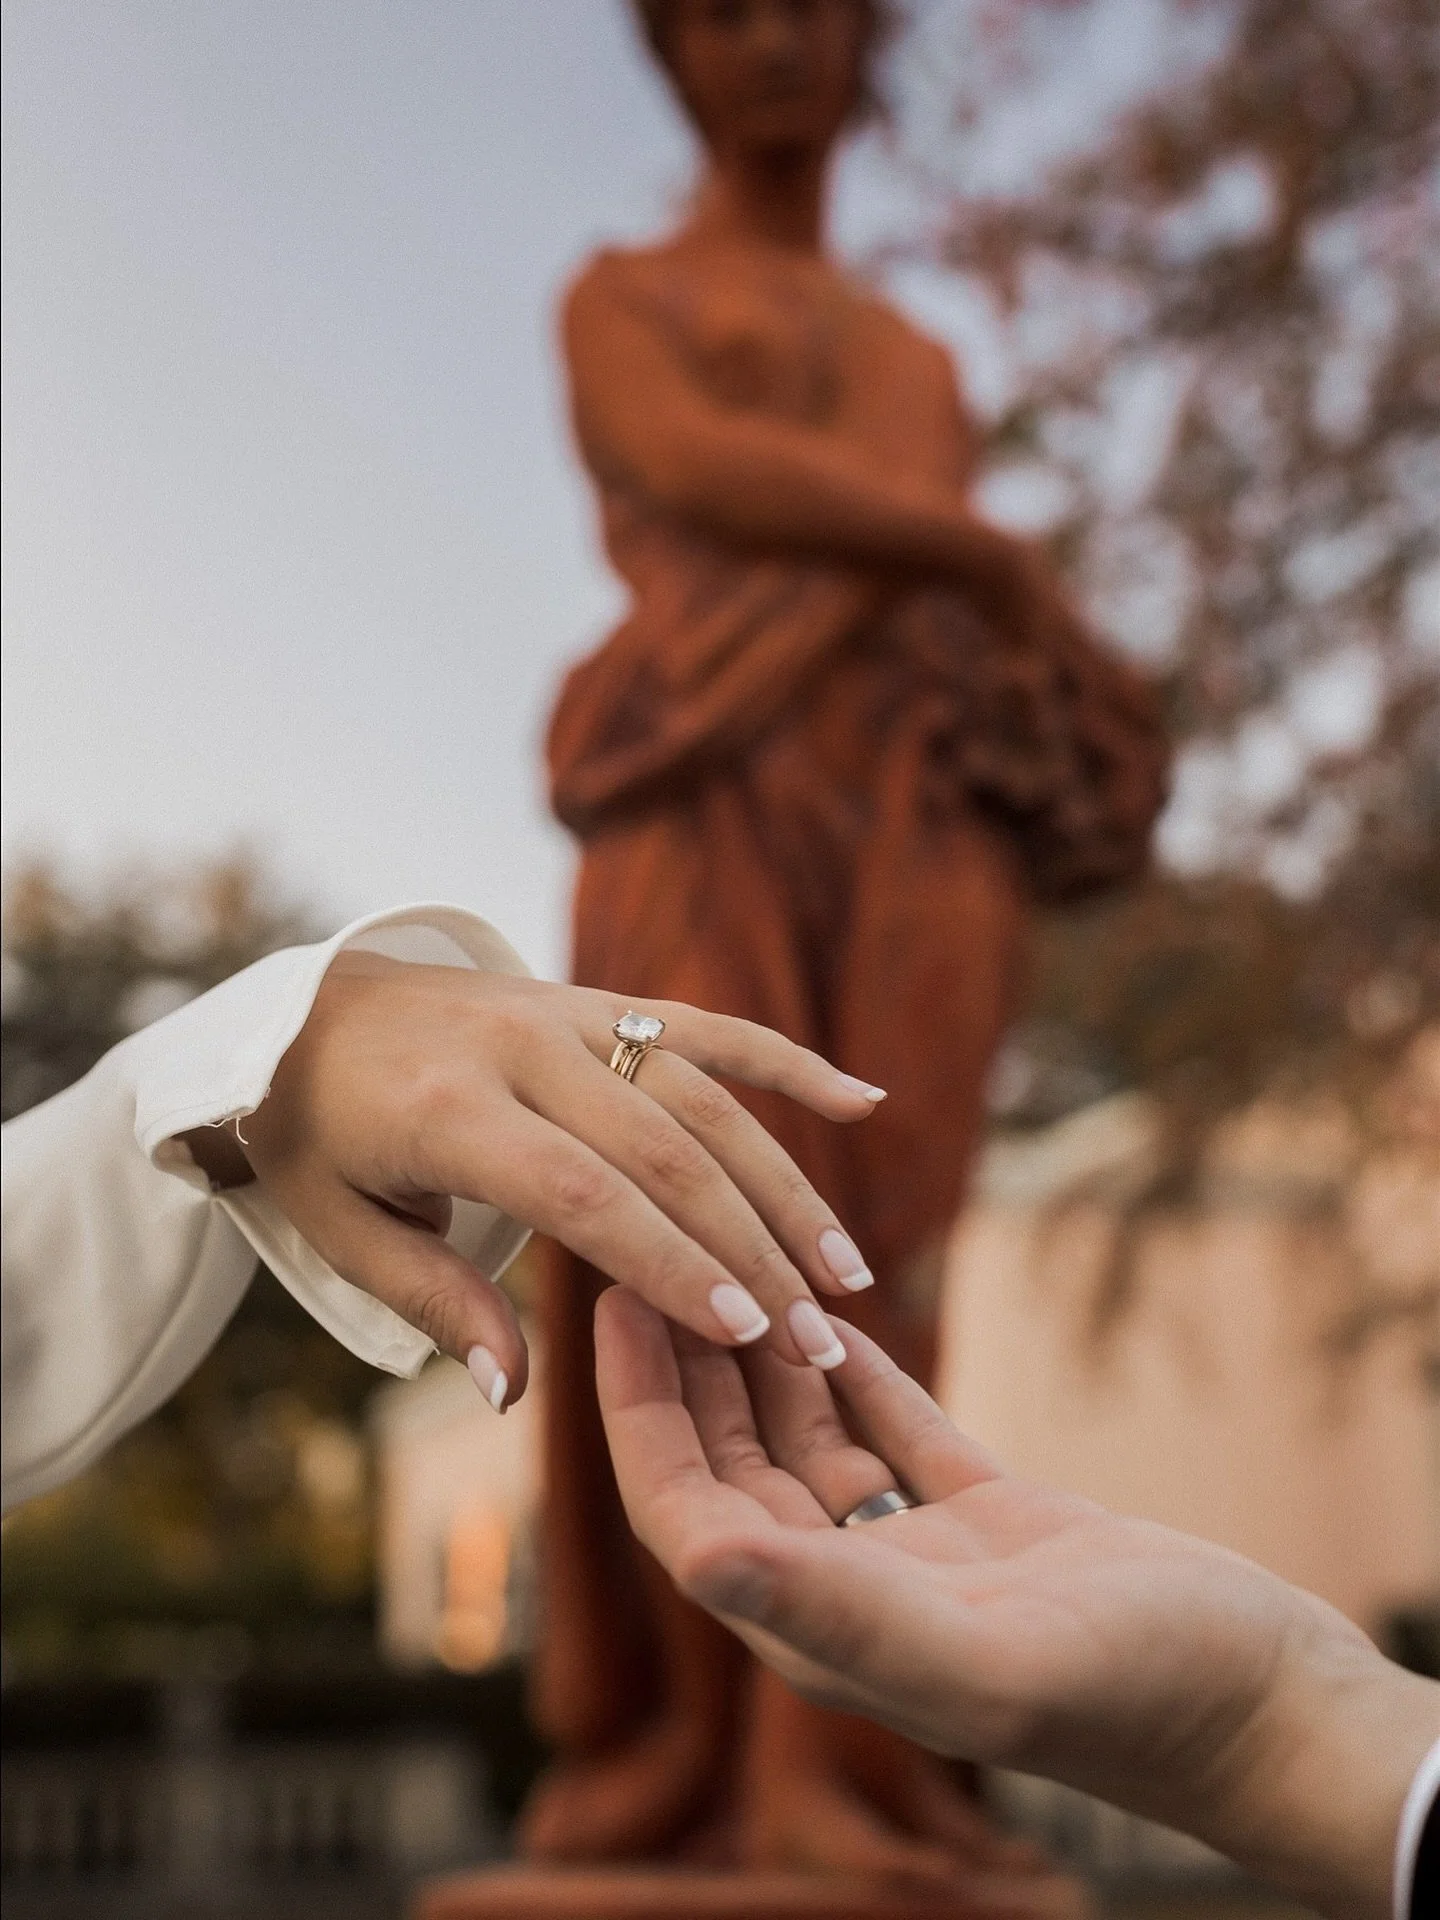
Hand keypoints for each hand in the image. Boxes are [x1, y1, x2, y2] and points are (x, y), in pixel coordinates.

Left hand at [190, 954, 882, 1407]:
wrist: (297, 1012)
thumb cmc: (318, 1141)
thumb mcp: (342, 1232)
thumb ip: (434, 1301)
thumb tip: (514, 1391)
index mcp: (449, 1112)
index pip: (584, 1193)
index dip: (669, 1262)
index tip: (745, 1331)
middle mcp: (522, 1048)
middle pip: (665, 1151)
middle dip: (752, 1248)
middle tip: (818, 1334)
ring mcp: (569, 1014)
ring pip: (704, 1096)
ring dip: (784, 1185)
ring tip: (844, 1270)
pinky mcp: (597, 999)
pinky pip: (707, 1027)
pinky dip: (787, 1063)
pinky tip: (863, 1101)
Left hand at [595, 1290, 1438, 1919]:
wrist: (1265, 1706)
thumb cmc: (1136, 1695)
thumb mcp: (983, 1653)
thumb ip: (838, 1613)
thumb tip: (697, 1561)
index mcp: (822, 1630)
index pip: (685, 1505)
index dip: (637, 1405)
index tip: (617, 1295)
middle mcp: (850, 1592)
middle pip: (730, 1461)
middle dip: (686, 1360)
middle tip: (655, 1246)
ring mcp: (920, 1554)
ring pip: (806, 1439)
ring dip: (765, 1355)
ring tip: (730, 1256)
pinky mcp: (988, 1520)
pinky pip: (894, 1429)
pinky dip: (862, 1371)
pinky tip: (836, 1312)